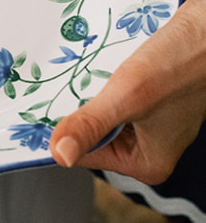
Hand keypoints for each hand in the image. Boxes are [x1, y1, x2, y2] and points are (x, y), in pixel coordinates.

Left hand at [50, 0, 205, 183]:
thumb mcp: (129, 96)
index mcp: (147, 163)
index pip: (85, 154)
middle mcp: (149, 145)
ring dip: (88, 88)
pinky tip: (95, 59)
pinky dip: (102, 76)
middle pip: (91, 131)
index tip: (37, 109)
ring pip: (100, 107)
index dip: (63, 131)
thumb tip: (59, 154)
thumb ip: (92, 125)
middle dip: (77, 107)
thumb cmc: (184, 62)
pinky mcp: (150, 92)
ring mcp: (151, 118)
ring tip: (79, 69)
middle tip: (60, 84)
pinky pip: (113, 89)